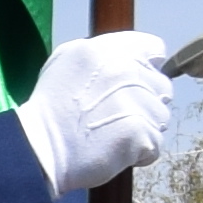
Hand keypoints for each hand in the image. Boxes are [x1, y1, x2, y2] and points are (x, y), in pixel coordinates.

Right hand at [16, 30, 179, 200]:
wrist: (40, 148)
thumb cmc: (50, 107)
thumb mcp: (67, 60)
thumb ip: (103, 53)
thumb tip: (129, 59)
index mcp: (108, 49)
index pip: (155, 49)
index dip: (148, 67)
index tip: (134, 83)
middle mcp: (127, 69)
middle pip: (162, 86)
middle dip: (146, 101)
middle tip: (118, 115)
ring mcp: (137, 101)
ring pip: (161, 116)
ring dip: (145, 128)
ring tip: (114, 134)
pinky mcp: (141, 132)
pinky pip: (156, 144)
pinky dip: (140, 153)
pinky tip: (116, 151)